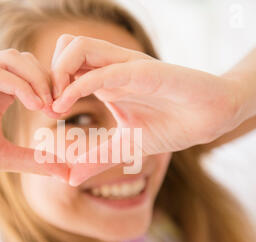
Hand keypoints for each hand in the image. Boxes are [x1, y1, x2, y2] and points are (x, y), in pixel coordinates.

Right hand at [0, 49, 68, 189]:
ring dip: (35, 79)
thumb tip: (67, 173)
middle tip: (59, 107)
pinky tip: (31, 103)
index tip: (63, 111)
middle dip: (48, 80)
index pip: (31, 73)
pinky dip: (16, 83)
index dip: (51, 87)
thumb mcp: (2, 156)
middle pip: (25, 60)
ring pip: (10, 60)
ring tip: (47, 106)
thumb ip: (33, 160)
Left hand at [50, 35, 242, 184]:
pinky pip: (104, 70)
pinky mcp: (143, 71)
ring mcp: (126, 66)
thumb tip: (70, 180)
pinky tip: (64, 106)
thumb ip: (97, 158)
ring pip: (78, 47)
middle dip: (46, 75)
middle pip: (64, 48)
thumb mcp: (125, 146)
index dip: (48, 85)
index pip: (65, 66)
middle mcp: (112, 67)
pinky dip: (78, 86)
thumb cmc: (172, 125)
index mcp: (107, 80)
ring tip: (55, 105)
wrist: (211, 118)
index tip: (44, 114)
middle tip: (44, 106)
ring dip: (58, 74)